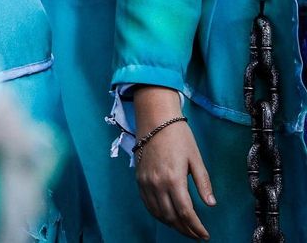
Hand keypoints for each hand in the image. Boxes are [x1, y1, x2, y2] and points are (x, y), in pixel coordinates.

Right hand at [133, 87, 213, 239]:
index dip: (196, 227)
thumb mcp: (196, 159)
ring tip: (185, 229)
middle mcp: (157, 183)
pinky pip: (148, 204)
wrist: (154, 120)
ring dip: (172, 225)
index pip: (185, 212)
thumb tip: (211, 204)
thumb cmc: (179, 136)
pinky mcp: (139, 179)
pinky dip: (158, 215)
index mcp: (173, 178)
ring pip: (158, 213)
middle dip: (185, 230)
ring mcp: (145, 182)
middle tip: (197, 236)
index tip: (205, 235)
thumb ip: (203, 183)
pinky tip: (168, 218)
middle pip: (171, 216)